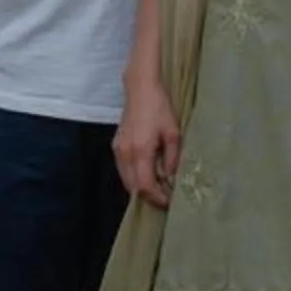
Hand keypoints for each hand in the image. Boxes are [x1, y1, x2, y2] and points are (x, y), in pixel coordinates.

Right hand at [114, 78, 182, 209]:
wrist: (140, 89)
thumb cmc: (160, 108)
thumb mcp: (174, 133)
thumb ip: (172, 158)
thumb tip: (170, 178)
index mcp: (140, 151)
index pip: (144, 185)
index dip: (156, 197)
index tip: (168, 201)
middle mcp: (125, 153)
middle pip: (133, 187)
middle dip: (148, 196)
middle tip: (164, 198)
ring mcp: (118, 150)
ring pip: (126, 180)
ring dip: (140, 188)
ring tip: (157, 188)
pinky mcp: (116, 146)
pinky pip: (123, 170)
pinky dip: (134, 178)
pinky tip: (147, 174)